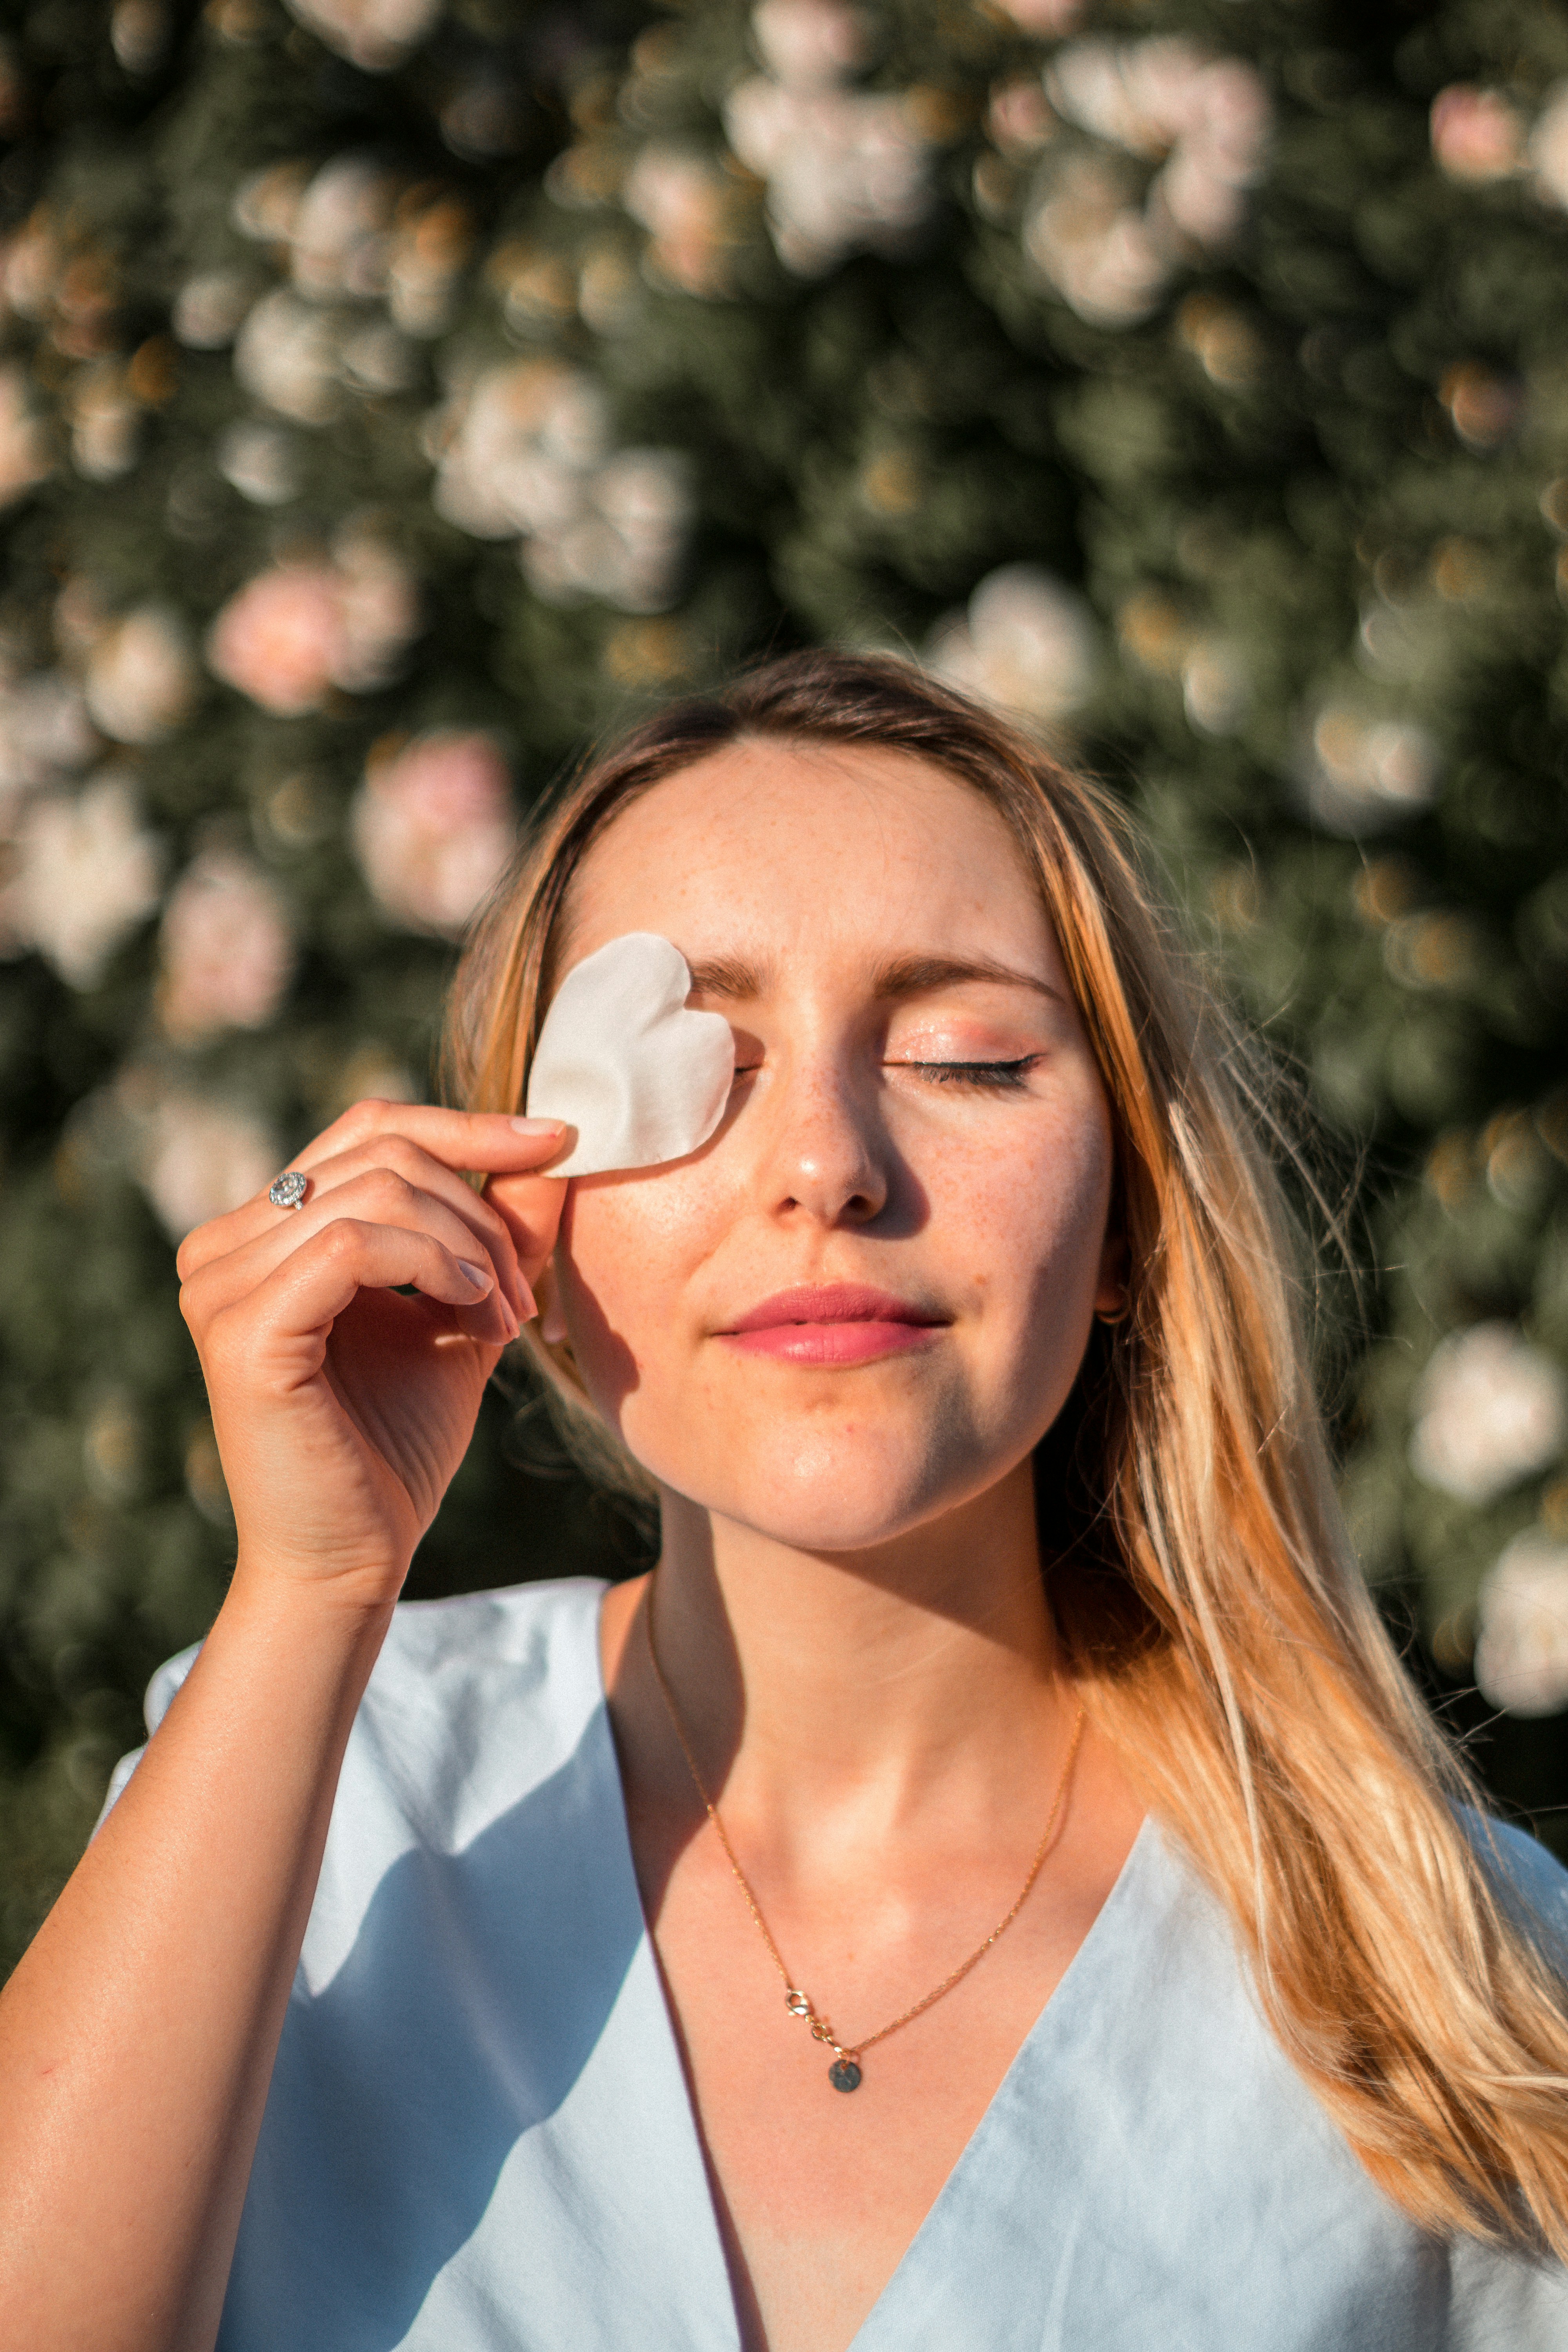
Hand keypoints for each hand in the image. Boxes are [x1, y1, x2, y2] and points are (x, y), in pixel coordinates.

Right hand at [176, 1102, 568, 1605]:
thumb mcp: (462, 1312)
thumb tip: (550, 1153)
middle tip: (524, 1298)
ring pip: (377, 1194)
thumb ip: (495, 1234)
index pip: (371, 1130)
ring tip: (503, 1319)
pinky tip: (469, 1308)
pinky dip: (430, 1264)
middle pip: (384, 1156)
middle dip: (479, 1216)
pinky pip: (349, 1244)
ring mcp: (220, 1284)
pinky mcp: (241, 1330)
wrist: (354, 1557)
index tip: (558, 1141)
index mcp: (264, 1231)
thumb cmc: (396, 1444)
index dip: (467, 1127)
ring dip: (469, 1250)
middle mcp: (223, 1244)